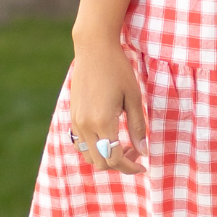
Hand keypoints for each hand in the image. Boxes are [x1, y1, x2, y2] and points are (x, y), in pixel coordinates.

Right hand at [69, 38, 148, 174]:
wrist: (93, 50)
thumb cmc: (118, 70)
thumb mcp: (134, 98)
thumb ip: (138, 127)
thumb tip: (143, 151)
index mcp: (103, 122)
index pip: (115, 159)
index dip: (130, 167)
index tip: (143, 165)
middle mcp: (85, 126)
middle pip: (101, 163)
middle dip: (120, 164)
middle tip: (136, 151)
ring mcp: (76, 122)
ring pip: (89, 156)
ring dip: (107, 158)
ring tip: (124, 145)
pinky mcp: (72, 116)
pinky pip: (81, 144)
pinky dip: (95, 149)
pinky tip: (109, 137)